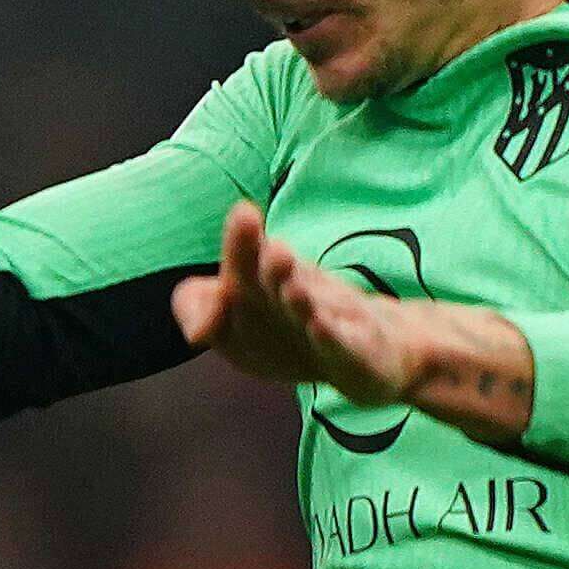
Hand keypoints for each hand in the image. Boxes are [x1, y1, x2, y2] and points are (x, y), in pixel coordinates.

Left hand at [169, 201, 420, 405]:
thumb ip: (198, 308)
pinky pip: (344, 344)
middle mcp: (300, 291)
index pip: (250, 256)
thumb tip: (195, 331)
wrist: (373, 355)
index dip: (244, 240)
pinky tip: (319, 327)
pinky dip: (332, 336)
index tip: (245, 214)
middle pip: (282, 275)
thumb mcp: (233, 321)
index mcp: (268, 277)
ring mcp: (334, 320)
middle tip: (272, 249)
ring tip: (292, 286)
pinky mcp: (359, 354)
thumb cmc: (291, 326)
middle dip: (274, 262)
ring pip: (313, 306)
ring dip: (301, 296)